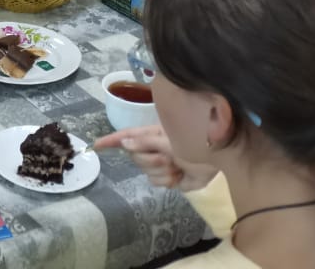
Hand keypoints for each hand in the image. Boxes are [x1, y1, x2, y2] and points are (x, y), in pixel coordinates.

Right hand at [94, 126, 216, 191]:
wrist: (219, 161)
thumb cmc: (197, 142)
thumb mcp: (170, 139)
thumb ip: (146, 141)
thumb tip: (124, 143)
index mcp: (151, 133)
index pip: (125, 136)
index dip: (110, 141)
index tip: (95, 145)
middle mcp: (152, 147)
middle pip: (134, 157)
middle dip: (150, 159)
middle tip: (168, 157)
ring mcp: (159, 163)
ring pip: (145, 171)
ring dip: (162, 170)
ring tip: (177, 165)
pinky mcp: (167, 178)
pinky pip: (155, 181)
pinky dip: (168, 180)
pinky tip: (179, 176)